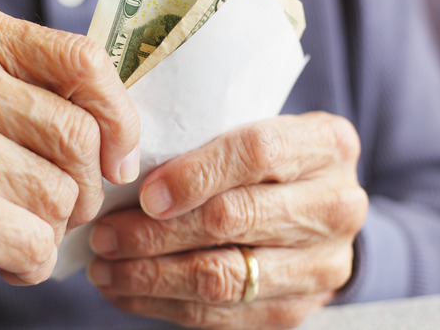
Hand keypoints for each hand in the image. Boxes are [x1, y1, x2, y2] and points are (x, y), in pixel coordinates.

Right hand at [0, 0, 139, 328]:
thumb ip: (35, 88)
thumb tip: (125, 126)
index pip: (83, 59)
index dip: (119, 116)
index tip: (120, 157)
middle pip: (79, 135)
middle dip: (87, 187)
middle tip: (63, 209)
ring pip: (63, 193)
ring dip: (54, 228)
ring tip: (15, 227)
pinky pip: (37, 242)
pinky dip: (33, 262)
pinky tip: (3, 257)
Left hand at [87, 112, 366, 328]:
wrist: (319, 211)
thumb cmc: (267, 162)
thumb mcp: (253, 128)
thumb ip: (205, 138)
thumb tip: (123, 166)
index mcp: (326, 144)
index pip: (258, 152)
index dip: (195, 174)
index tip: (144, 195)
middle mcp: (336, 205)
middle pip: (234, 219)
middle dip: (156, 232)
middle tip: (103, 235)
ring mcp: (322, 264)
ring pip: (224, 277)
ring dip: (151, 275)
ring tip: (104, 267)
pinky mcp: (297, 308)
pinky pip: (221, 316)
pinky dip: (164, 304)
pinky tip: (126, 291)